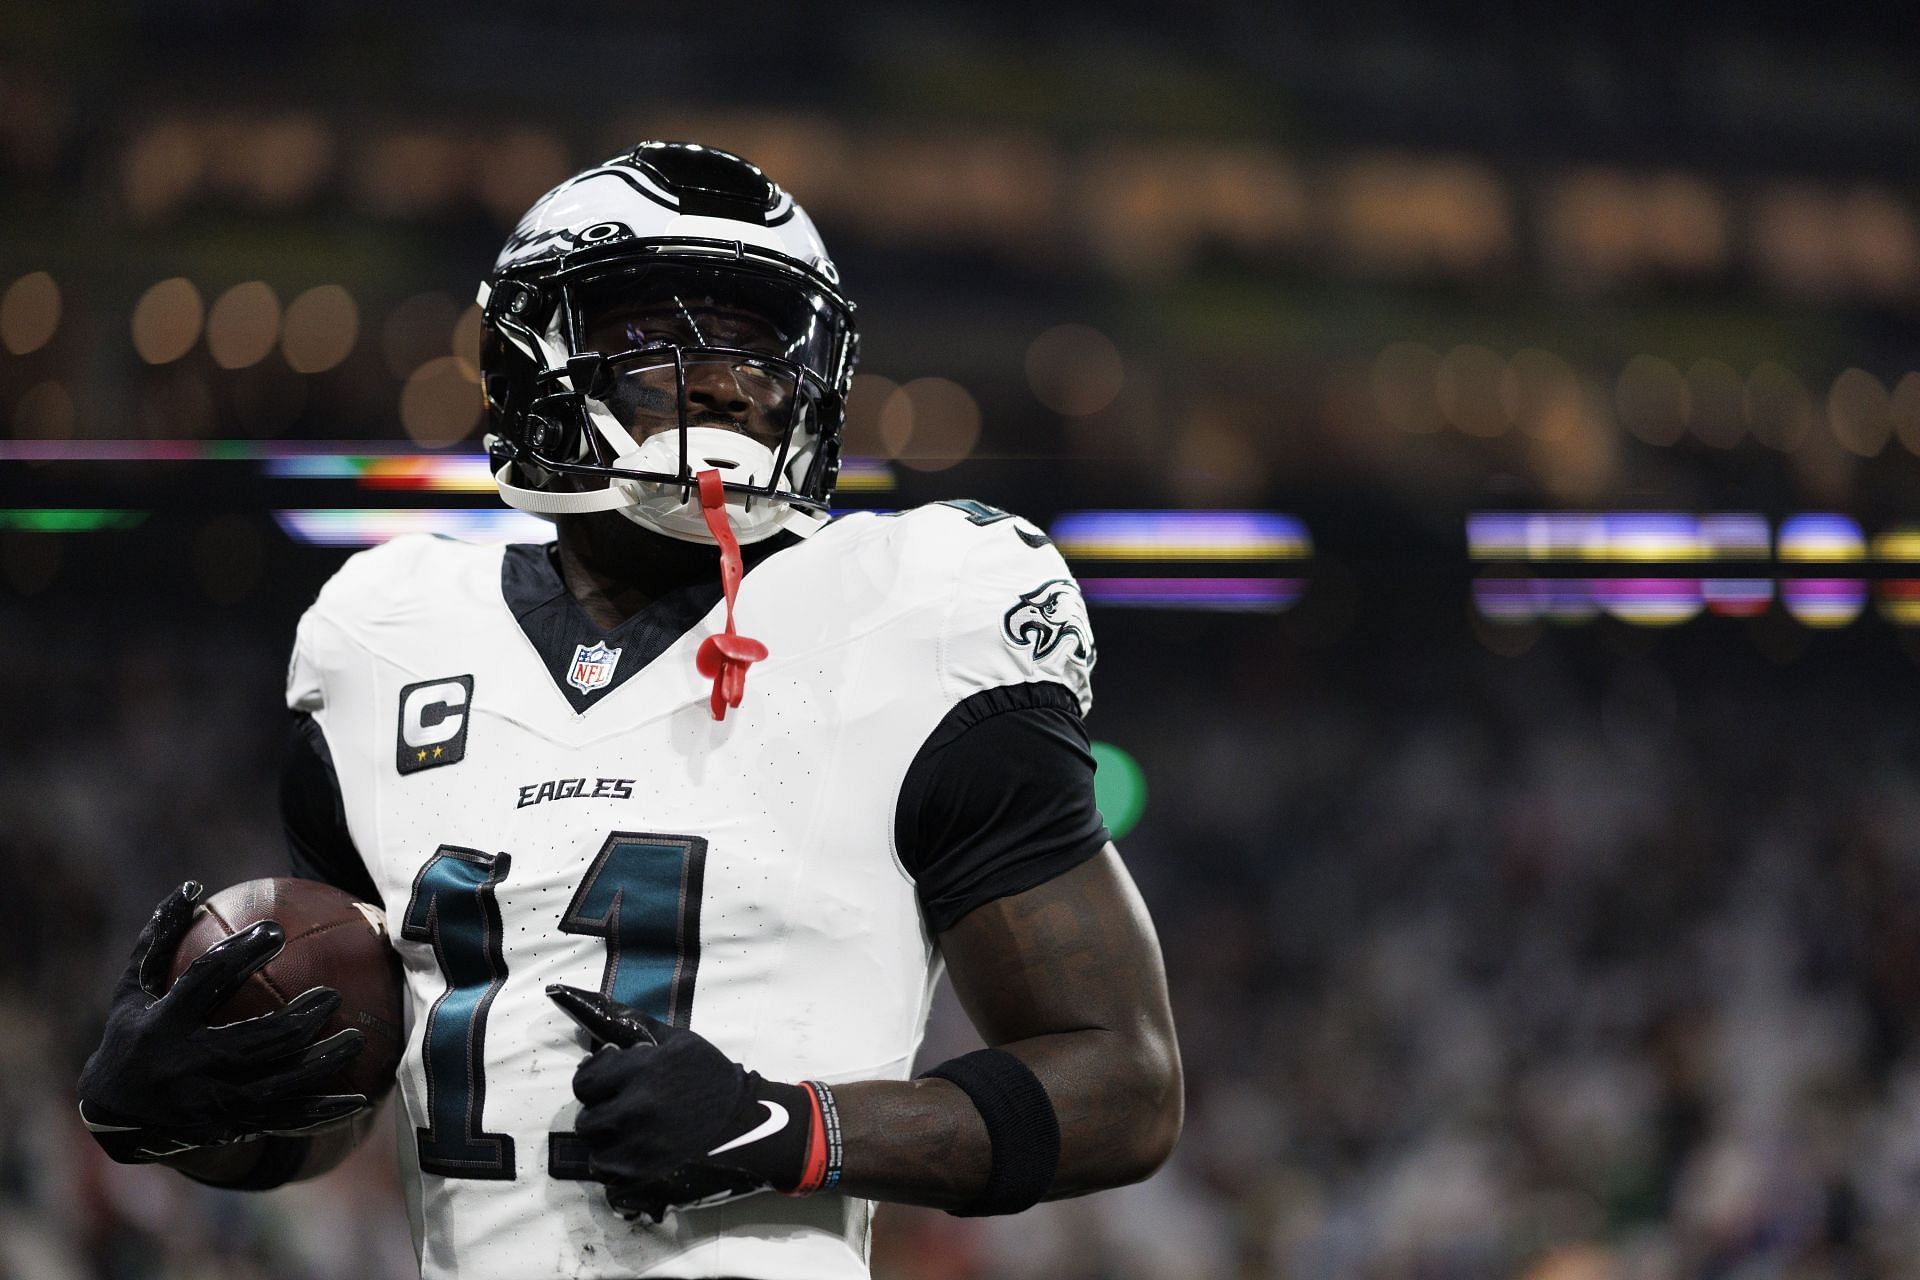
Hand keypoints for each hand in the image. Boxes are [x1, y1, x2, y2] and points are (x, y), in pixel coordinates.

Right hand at [77, 881, 369, 1162]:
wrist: (115, 1119)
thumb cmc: (132, 1035)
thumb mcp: (133, 989)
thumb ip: (160, 939)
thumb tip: (193, 887)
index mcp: (162, 1025)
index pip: (204, 983)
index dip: (239, 954)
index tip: (275, 930)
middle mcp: (184, 1068)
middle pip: (249, 1043)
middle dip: (295, 1020)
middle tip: (332, 996)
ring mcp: (207, 1105)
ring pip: (274, 1087)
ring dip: (319, 1064)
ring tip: (356, 1039)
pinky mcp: (227, 1129)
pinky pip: (282, 1121)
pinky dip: (321, 1111)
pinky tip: (359, 1099)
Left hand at [548, 984, 832, 1222]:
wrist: (736, 1115)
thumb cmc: (705, 1072)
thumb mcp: (676, 1039)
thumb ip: (637, 1027)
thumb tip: (601, 1007)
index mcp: (643, 1072)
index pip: (584, 1083)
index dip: (591, 1077)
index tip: (606, 1076)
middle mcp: (637, 1110)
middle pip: (585, 1120)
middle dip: (597, 1109)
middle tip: (616, 1104)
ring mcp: (641, 1146)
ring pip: (594, 1149)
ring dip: (603, 1139)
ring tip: (622, 1128)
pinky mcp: (647, 1171)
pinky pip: (609, 1173)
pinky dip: (614, 1164)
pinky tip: (628, 1149)